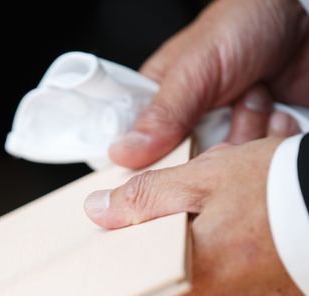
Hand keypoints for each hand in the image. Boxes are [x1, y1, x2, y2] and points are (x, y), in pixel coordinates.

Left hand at [85, 138, 308, 295]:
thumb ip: (145, 199)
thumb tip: (99, 210)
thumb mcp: (207, 179)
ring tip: (256, 245)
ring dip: (229, 279)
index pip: (147, 274)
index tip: (181, 232)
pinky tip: (275, 269)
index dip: (162, 247)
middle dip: (197, 260)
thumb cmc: (287, 195)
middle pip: (184, 291)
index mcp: (187, 286)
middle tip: (229, 228)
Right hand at [110, 0, 308, 167]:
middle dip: (208, 145)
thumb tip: (122, 154)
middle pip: (179, 168)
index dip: (146, 161)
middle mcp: (184, 126)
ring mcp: (218, 137)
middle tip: (220, 112)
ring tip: (254, 95)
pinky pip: (250, 165)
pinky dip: (267, 138)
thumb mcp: (196, 68)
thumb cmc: (245, 25)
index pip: (135, 149)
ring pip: (218, 170)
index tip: (165, 155)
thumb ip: (161, 114)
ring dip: (244, 133)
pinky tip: (272, 110)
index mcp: (155, 104)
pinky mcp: (247, 144)